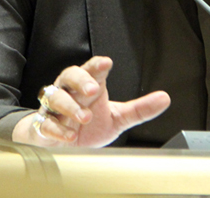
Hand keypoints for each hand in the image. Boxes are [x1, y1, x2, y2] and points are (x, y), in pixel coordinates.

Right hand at [12, 56, 170, 147]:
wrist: (63, 146)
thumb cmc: (88, 125)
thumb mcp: (117, 117)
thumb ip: (139, 109)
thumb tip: (165, 98)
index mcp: (87, 86)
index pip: (91, 69)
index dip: (97, 65)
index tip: (106, 63)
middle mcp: (69, 93)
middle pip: (69, 75)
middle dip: (80, 80)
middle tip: (93, 89)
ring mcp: (54, 109)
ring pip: (55, 97)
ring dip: (69, 106)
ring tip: (84, 117)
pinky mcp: (44, 126)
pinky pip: (45, 123)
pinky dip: (56, 128)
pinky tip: (69, 135)